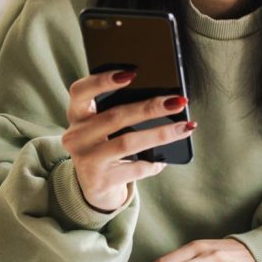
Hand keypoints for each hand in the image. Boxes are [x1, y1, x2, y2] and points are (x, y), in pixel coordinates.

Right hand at [61, 70, 195, 211]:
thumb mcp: (103, 128)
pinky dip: (153, 163)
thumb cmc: (106, 147)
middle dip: (150, 107)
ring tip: (185, 127)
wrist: (95, 188)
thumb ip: (118, 112)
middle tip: (178, 102)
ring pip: (127, 142)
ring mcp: (85, 160)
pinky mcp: (100, 181)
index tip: (131, 73)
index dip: (102, 81)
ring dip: (160, 134)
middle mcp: (76, 136)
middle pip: (115, 116)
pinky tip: (164, 160)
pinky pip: (134, 168)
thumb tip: (164, 99)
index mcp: (77, 115)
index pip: (80, 91)